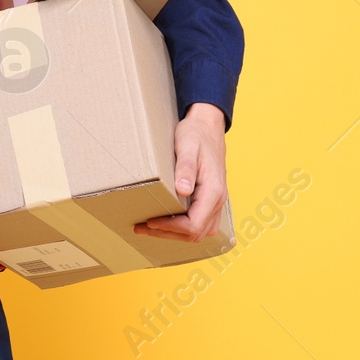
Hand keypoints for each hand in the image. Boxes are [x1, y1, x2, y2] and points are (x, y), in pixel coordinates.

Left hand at [133, 102, 227, 242]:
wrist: (207, 126)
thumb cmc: (196, 134)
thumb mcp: (187, 146)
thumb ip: (185, 169)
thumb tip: (182, 191)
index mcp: (214, 191)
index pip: (194, 224)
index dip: (171, 227)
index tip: (150, 221)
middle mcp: (218, 200)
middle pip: (196, 233)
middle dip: (168, 233)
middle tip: (142, 227)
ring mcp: (216, 201)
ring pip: (200, 231)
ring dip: (175, 233)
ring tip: (149, 227)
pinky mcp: (210, 198)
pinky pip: (200, 222)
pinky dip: (183, 227)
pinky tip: (165, 221)